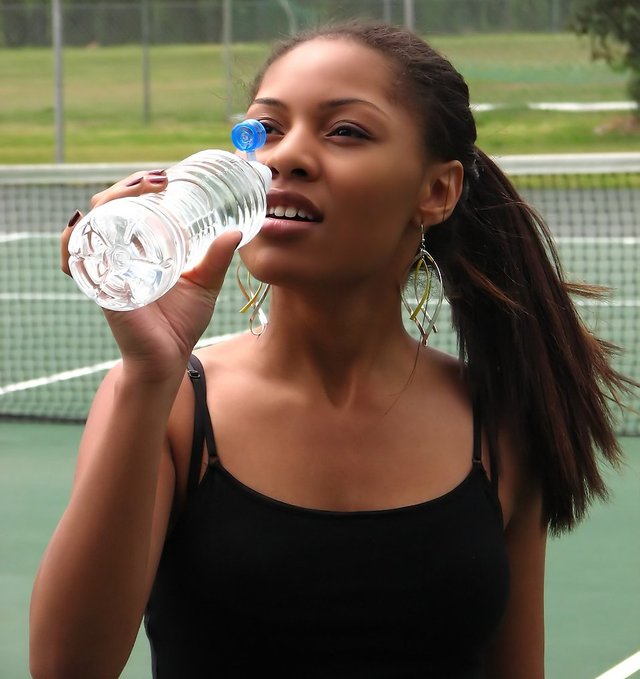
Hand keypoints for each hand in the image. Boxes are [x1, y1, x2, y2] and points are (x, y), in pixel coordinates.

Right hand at [61, 170, 241, 380]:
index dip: (141, 185)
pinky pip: (74, 260)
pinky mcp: (99, 287)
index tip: (168, 176)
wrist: (167, 358)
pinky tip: (84, 224)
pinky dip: (71, 241)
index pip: (130, 207)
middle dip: (129, 185)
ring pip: (91, 224)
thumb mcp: (204, 283)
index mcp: (140, 249)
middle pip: (108, 207)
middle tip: (161, 180)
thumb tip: (234, 232)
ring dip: (110, 200)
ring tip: (142, 190)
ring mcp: (104, 269)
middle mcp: (117, 254)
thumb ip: (216, 258)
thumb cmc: (181, 322)